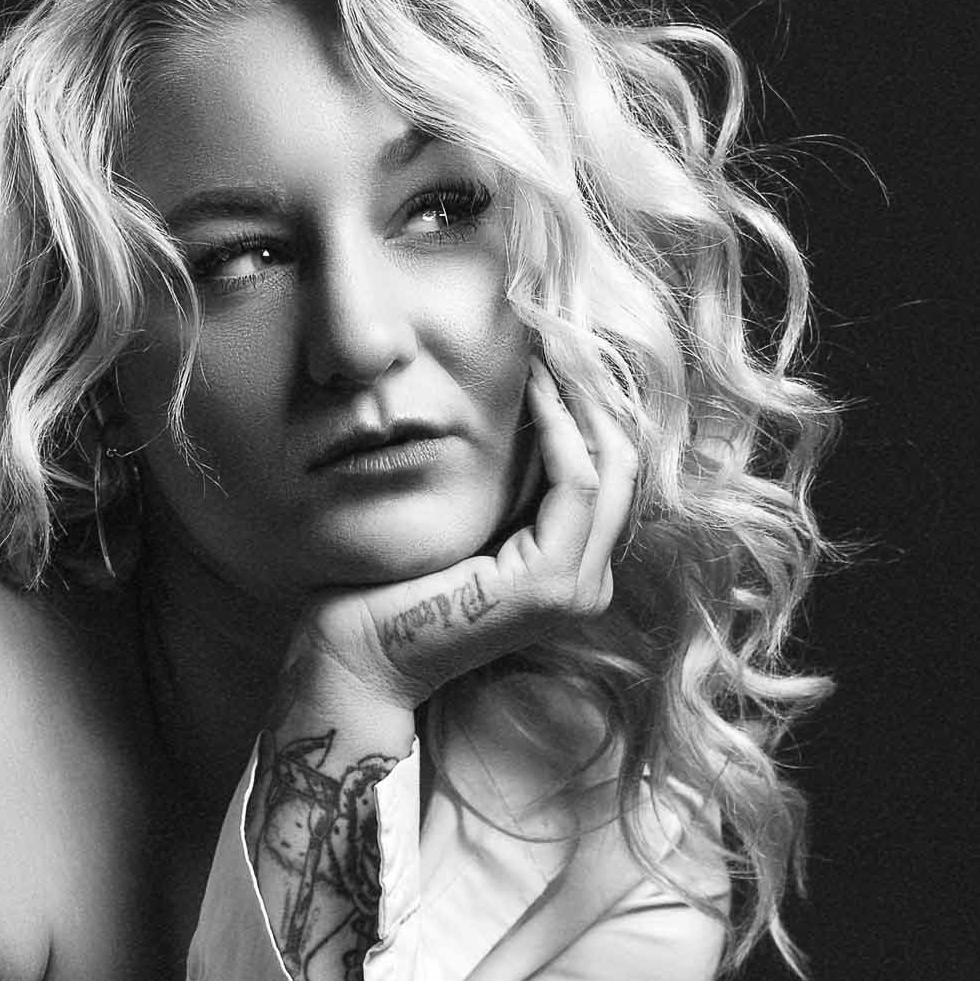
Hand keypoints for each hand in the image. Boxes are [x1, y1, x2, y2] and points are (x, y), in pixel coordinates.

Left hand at [293, 354, 637, 719]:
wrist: (359, 649)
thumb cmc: (395, 586)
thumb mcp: (467, 519)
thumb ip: (508, 482)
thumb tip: (526, 399)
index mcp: (571, 571)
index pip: (605, 470)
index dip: (590, 404)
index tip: (560, 347)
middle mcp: (586, 584)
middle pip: (620, 461)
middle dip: (596, 391)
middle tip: (564, 331)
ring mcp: (574, 589)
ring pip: (608, 464)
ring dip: (581, 398)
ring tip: (552, 347)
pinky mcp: (549, 585)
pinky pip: (574, 481)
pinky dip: (559, 428)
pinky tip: (534, 389)